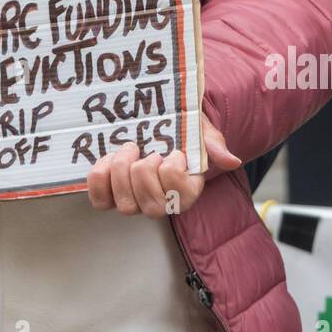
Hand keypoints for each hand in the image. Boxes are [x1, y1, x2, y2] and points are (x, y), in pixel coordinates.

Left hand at [86, 111, 240, 218]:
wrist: (160, 125)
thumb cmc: (181, 133)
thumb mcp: (201, 133)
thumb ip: (214, 145)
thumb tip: (231, 160)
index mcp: (187, 192)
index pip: (178, 194)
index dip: (172, 171)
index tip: (174, 151)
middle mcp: (161, 203)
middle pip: (151, 205)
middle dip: (145, 172)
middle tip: (148, 150)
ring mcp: (135, 202)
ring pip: (125, 205)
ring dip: (122, 172)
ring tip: (129, 149)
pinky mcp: (111, 195)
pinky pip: (100, 200)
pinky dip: (100, 178)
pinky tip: (107, 159)